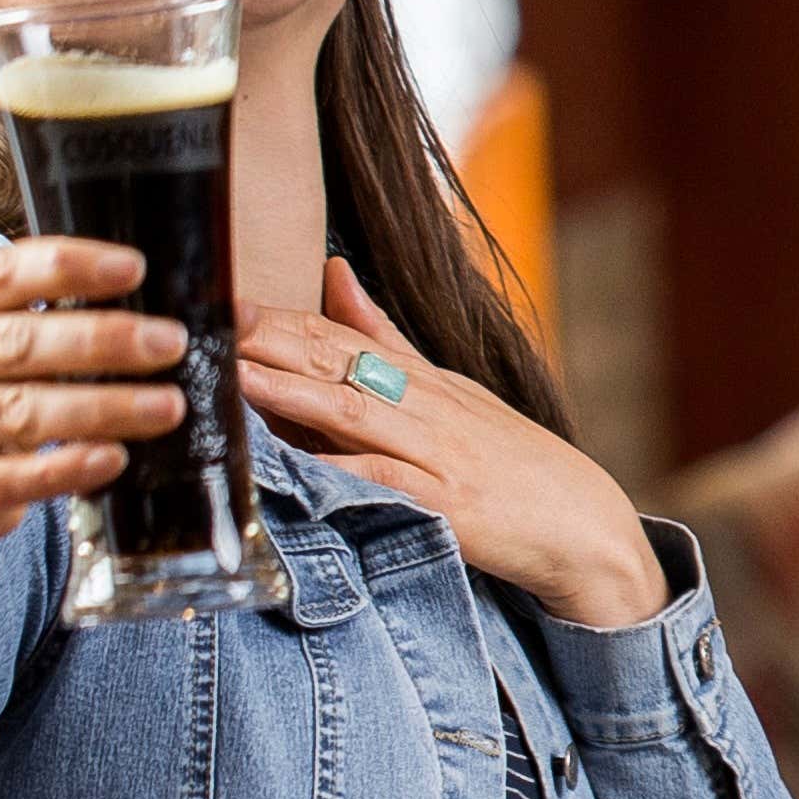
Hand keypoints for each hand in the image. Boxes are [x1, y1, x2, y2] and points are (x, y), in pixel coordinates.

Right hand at [0, 239, 190, 637]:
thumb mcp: (20, 339)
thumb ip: (94, 315)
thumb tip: (235, 311)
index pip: (7, 271)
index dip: (72, 267)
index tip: (136, 268)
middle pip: (18, 343)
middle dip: (102, 341)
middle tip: (171, 343)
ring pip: (18, 410)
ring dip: (101, 407)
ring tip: (170, 405)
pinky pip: (5, 478)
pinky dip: (63, 469)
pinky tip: (114, 459)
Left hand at [237, 258, 666, 626]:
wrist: (587, 526)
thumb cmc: (514, 464)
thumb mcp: (452, 391)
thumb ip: (386, 337)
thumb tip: (333, 272)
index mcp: (425, 378)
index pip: (342, 335)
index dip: (280, 318)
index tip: (224, 299)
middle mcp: (429, 406)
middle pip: (341, 362)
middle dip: (273, 341)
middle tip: (211, 322)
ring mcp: (440, 454)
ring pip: (355, 413)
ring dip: (291, 392)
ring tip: (234, 376)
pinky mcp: (450, 506)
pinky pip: (385, 484)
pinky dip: (339, 471)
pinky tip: (297, 466)